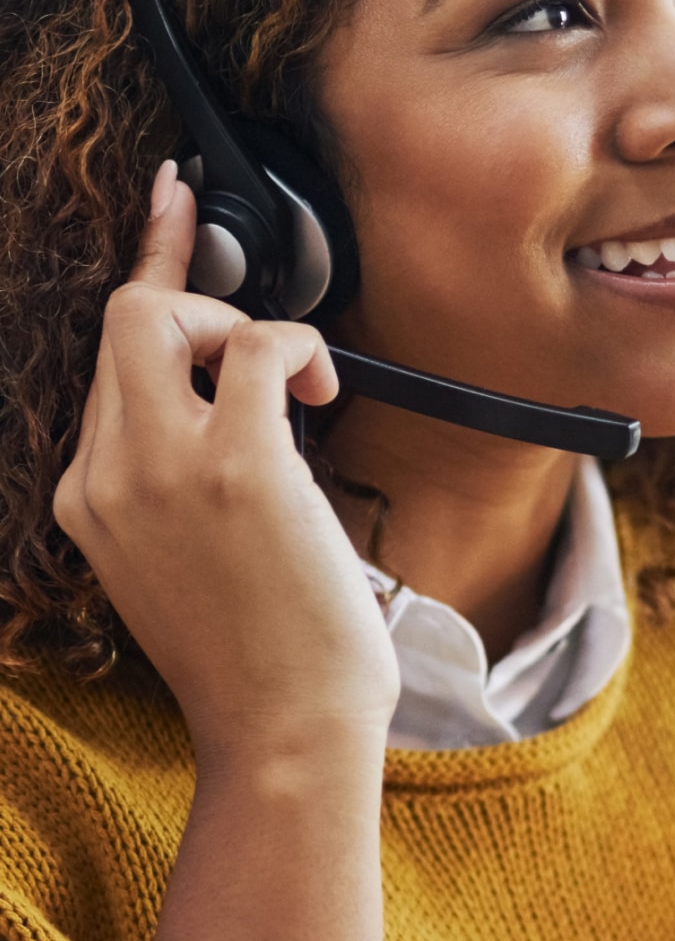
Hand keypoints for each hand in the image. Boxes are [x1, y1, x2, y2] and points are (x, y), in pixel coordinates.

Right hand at [54, 162, 398, 757]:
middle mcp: (107, 475)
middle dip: (189, 284)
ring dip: (241, 320)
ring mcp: (162, 467)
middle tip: (248, 306)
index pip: (102, 361)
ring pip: (163, 313)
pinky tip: (320, 391)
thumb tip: (233, 405)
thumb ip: (175, 482)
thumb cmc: (261, 659)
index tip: (171, 208)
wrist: (285, 733)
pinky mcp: (236, 466)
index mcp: (89, 498)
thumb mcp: (182, 563)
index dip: (145, 273)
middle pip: (123, 319)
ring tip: (295, 385)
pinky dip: (294, 346)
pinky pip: (253, 344)